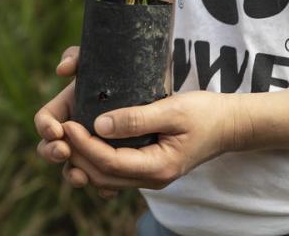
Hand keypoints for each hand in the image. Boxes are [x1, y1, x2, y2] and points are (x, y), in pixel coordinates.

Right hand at [35, 47, 122, 196]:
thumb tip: (62, 70)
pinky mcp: (114, 159)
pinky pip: (102, 180)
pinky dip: (101, 186)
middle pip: (50, 147)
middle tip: (64, 151)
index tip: (59, 130)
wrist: (167, 89)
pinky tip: (111, 189)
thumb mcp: (108, 58)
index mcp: (70, 105)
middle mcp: (78, 127)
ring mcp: (94, 144)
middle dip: (51, 153)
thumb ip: (81, 58)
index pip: (45, 120)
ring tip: (81, 177)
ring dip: (73, 174)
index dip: (46, 128)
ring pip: (74, 166)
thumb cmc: (134, 70)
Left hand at [61, 91, 245, 192]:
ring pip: (105, 178)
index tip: (67, 123)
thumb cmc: (205, 113)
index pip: (109, 162)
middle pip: (102, 176)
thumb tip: (99, 123)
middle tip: (59, 129)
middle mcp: (152, 179)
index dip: (84, 144)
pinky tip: (85, 141)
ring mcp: (149, 176)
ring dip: (83, 160)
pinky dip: (95, 160)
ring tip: (66, 135)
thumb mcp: (173, 110)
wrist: (230, 125)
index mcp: (158, 166)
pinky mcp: (147, 168)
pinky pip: (114, 172)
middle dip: (77, 154)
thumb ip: (137, 117)